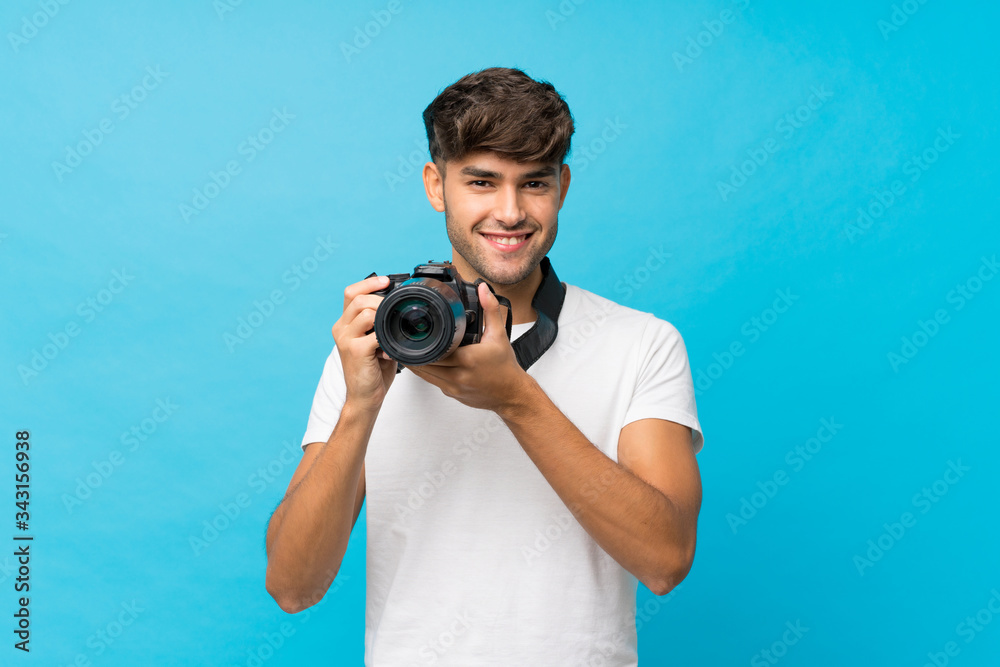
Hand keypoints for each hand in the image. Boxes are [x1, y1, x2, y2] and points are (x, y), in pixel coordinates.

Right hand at [332, 275, 397, 411]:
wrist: (365, 397)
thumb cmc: (373, 370)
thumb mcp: (376, 342)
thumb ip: (380, 324)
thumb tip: (398, 308)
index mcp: (346, 324)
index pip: (351, 292)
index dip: (368, 283)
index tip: (387, 281)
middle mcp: (341, 329)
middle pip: (358, 299)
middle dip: (380, 299)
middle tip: (395, 311)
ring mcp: (346, 339)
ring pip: (366, 312)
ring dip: (384, 318)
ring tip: (392, 332)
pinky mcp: (354, 351)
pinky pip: (374, 334)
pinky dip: (386, 339)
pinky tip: (390, 350)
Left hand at [407, 282, 533, 413]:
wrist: (512, 394)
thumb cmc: (505, 368)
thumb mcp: (499, 335)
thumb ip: (490, 310)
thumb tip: (483, 290)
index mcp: (467, 359)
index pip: (435, 350)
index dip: (422, 342)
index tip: (417, 334)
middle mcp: (458, 375)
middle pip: (425, 363)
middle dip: (416, 352)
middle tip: (411, 340)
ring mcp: (454, 386)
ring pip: (425, 375)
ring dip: (419, 363)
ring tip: (414, 351)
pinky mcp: (452, 393)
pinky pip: (434, 382)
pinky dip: (429, 372)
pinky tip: (431, 363)